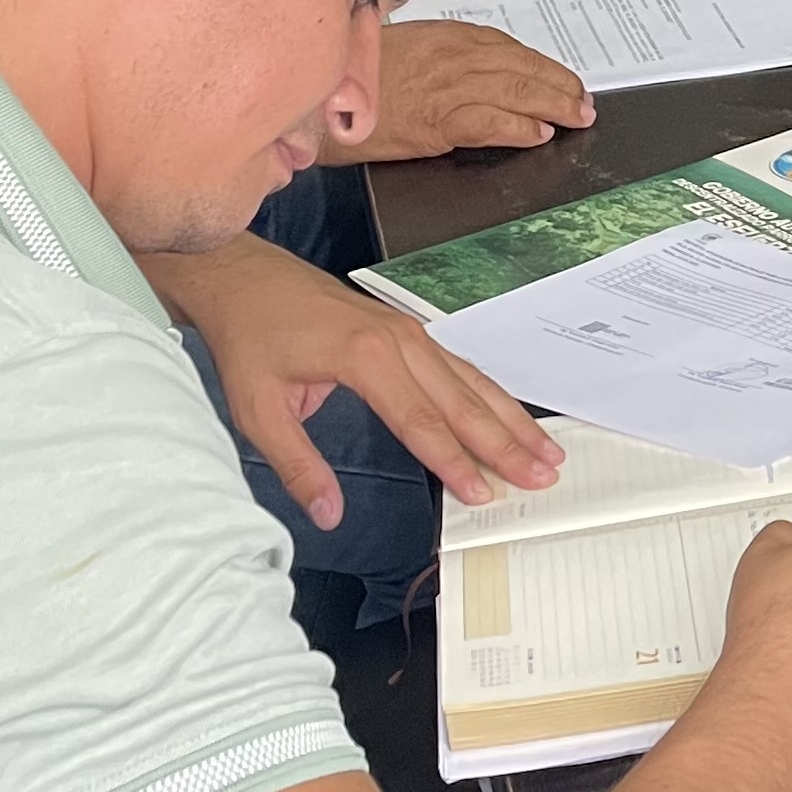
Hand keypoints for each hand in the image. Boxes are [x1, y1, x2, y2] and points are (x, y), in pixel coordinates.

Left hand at [156, 236, 561, 525]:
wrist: (244, 277)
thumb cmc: (249, 337)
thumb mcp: (257, 408)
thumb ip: (297, 464)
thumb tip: (328, 515)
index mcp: (365, 358)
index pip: (421, 422)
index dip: (456, 463)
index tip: (484, 495)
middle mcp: (399, 340)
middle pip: (462, 401)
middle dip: (506, 443)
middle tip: (543, 476)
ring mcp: (409, 331)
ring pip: (472, 381)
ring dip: (511, 419)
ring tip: (547, 451)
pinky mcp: (408, 330)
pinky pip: (459, 366)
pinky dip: (490, 395)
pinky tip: (510, 415)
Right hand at [336, 18, 592, 162]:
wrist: (317, 100)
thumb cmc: (352, 77)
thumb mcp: (403, 50)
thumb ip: (442, 57)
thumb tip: (481, 75)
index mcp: (444, 35)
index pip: (507, 47)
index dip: (541, 65)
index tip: (563, 79)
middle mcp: (450, 55)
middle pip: (520, 67)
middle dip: (559, 85)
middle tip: (584, 103)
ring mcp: (444, 87)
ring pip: (514, 91)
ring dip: (553, 105)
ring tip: (576, 118)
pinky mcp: (434, 120)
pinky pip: (488, 121)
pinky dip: (517, 126)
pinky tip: (538, 134)